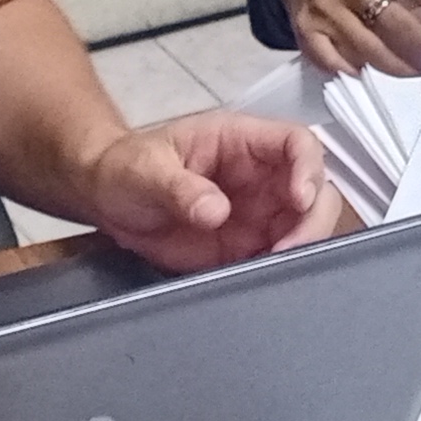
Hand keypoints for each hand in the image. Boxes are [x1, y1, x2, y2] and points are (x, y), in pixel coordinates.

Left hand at [78, 109, 342, 270]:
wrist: (105, 198)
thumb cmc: (125, 167)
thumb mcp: (144, 170)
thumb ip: (178, 188)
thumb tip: (215, 210)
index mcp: (240, 141)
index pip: (296, 143)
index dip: (308, 168)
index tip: (300, 198)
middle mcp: (259, 175)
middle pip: (315, 189)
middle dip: (312, 219)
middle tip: (288, 248)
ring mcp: (257, 212)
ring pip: (305, 226)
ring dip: (301, 247)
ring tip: (273, 266)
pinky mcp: (246, 246)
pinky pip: (278, 257)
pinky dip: (279, 270)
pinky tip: (262, 278)